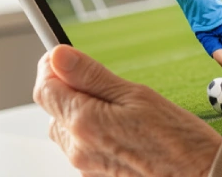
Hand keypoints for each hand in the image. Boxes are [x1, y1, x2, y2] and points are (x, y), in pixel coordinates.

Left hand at [35, 45, 221, 175]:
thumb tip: (58, 56)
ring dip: (79, 113)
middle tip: (102, 83)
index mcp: (84, 122)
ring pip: (65, 130)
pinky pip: (82, 149)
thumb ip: (91, 75)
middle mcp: (78, 149)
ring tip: (116, 110)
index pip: (44, 88)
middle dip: (68, 89)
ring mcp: (85, 168)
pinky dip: (92, 134)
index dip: (51, 67)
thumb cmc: (177, 138)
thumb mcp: (136, 94)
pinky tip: (121, 130)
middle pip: (52, 109)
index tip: (65, 57)